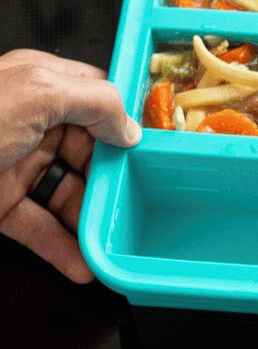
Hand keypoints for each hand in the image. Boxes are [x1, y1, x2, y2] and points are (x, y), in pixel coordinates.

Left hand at [0, 49, 141, 282]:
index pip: (98, 99)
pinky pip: (39, 227)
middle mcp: (30, 123)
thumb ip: (93, 100)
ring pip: (68, 194)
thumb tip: (129, 126)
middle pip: (90, 154)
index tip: (154, 152)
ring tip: (113, 242)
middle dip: (113, 183)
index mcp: (39, 85)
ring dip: (92, 222)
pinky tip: (83, 263)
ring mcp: (14, 164)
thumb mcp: (34, 93)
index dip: (125, 125)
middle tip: (135, 205)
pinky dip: (62, 248)